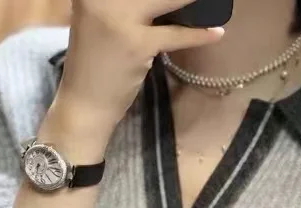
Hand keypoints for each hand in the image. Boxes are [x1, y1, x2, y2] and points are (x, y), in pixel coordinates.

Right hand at [55, 1, 224, 134]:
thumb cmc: (93, 65)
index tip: (170, 0)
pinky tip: (216, 33)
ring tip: (209, 0)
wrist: (84, 103)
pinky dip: (199, 35)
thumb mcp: (99, 22)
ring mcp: (120, 18)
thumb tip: (158, 2)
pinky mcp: (137, 43)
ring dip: (189, 0)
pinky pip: (176, 34)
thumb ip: (121, 5)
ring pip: (167, 0)